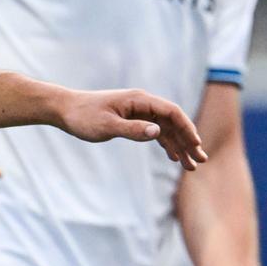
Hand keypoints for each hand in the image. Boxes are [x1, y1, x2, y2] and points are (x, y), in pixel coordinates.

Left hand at [57, 88, 206, 169]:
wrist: (65, 110)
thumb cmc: (83, 116)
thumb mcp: (106, 126)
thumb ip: (132, 129)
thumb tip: (158, 132)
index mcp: (140, 100)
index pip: (172, 112)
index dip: (186, 128)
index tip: (196, 145)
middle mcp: (144, 104)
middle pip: (174, 122)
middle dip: (189, 141)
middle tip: (201, 160)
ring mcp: (140, 113)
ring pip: (167, 129)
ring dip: (180, 146)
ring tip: (191, 165)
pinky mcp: (133, 121)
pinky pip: (156, 132)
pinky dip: (166, 144)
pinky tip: (174, 157)